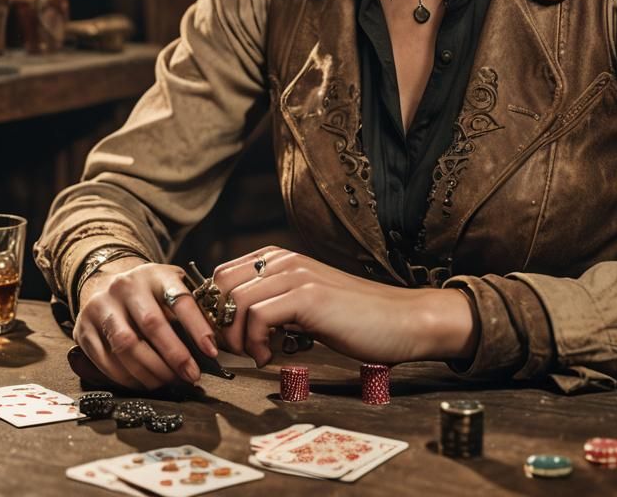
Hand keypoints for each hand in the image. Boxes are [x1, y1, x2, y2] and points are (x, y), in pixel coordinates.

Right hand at [73, 259, 218, 390]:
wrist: (104, 281)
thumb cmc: (149, 291)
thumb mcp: (171, 287)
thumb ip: (190, 309)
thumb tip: (213, 346)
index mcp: (155, 274)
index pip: (180, 299)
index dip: (198, 327)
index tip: (212, 352)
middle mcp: (125, 286)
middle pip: (152, 324)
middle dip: (175, 356)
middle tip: (191, 376)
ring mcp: (101, 306)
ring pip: (127, 345)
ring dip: (151, 371)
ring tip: (169, 382)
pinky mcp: (82, 329)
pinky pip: (106, 360)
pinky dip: (127, 377)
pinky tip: (144, 382)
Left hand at [211, 246, 476, 366]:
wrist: (401, 320)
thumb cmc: (355, 319)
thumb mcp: (305, 305)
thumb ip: (273, 304)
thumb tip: (233, 324)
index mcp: (280, 258)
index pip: (222, 274)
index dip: (215, 310)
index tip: (228, 340)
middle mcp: (284, 260)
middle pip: (221, 284)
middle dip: (219, 324)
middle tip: (236, 351)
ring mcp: (296, 274)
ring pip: (235, 301)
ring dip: (236, 338)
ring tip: (256, 356)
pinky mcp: (308, 296)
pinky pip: (257, 317)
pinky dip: (254, 343)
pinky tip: (270, 358)